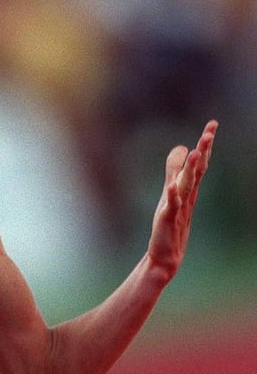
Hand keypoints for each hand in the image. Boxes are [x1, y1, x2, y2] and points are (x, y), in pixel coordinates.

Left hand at [147, 120, 216, 278]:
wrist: (165, 255)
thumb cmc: (170, 224)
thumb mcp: (172, 192)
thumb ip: (175, 170)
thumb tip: (182, 148)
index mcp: (188, 189)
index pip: (200, 163)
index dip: (206, 144)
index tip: (213, 124)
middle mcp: (187, 196)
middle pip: (197, 170)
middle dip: (204, 150)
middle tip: (211, 130)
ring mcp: (179, 207)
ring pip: (187, 185)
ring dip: (192, 169)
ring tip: (197, 151)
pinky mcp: (168, 219)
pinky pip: (171, 206)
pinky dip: (172, 196)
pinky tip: (172, 186)